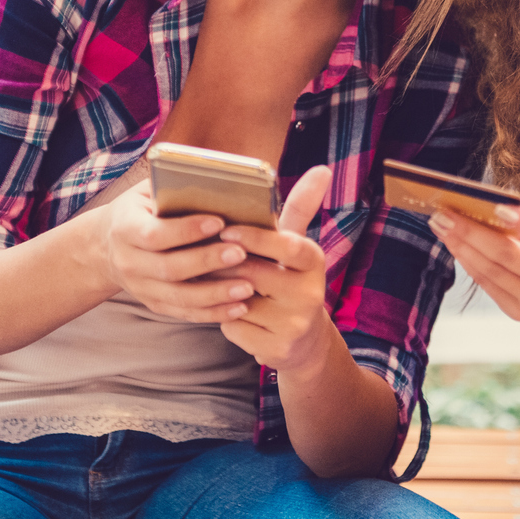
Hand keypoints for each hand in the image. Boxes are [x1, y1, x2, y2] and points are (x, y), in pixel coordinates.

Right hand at [97, 180, 259, 322]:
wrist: (107, 246)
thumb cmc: (139, 210)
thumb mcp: (145, 192)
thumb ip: (172, 188)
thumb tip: (215, 183)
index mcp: (125, 228)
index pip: (154, 234)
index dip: (186, 230)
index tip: (219, 222)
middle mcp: (129, 262)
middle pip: (169, 268)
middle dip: (206, 261)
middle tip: (240, 253)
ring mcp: (140, 287)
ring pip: (179, 297)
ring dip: (215, 294)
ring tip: (248, 287)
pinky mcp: (153, 303)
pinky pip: (184, 313)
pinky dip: (212, 313)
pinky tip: (239, 308)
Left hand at [214, 165, 339, 370]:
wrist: (303, 341)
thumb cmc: (289, 281)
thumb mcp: (295, 247)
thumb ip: (300, 208)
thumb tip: (322, 169)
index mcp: (314, 261)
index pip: (287, 244)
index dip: (255, 237)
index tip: (226, 229)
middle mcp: (311, 293)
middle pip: (254, 272)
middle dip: (223, 263)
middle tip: (197, 253)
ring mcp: (296, 324)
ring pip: (239, 300)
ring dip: (218, 290)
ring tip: (206, 279)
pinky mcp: (278, 349)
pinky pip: (234, 328)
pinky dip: (224, 319)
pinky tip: (227, 312)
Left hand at [430, 205, 519, 345]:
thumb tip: (479, 212)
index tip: (496, 206)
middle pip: (506, 256)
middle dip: (470, 232)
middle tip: (443, 213)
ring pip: (490, 272)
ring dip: (460, 246)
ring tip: (440, 225)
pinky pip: (488, 285)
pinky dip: (469, 262)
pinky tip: (455, 245)